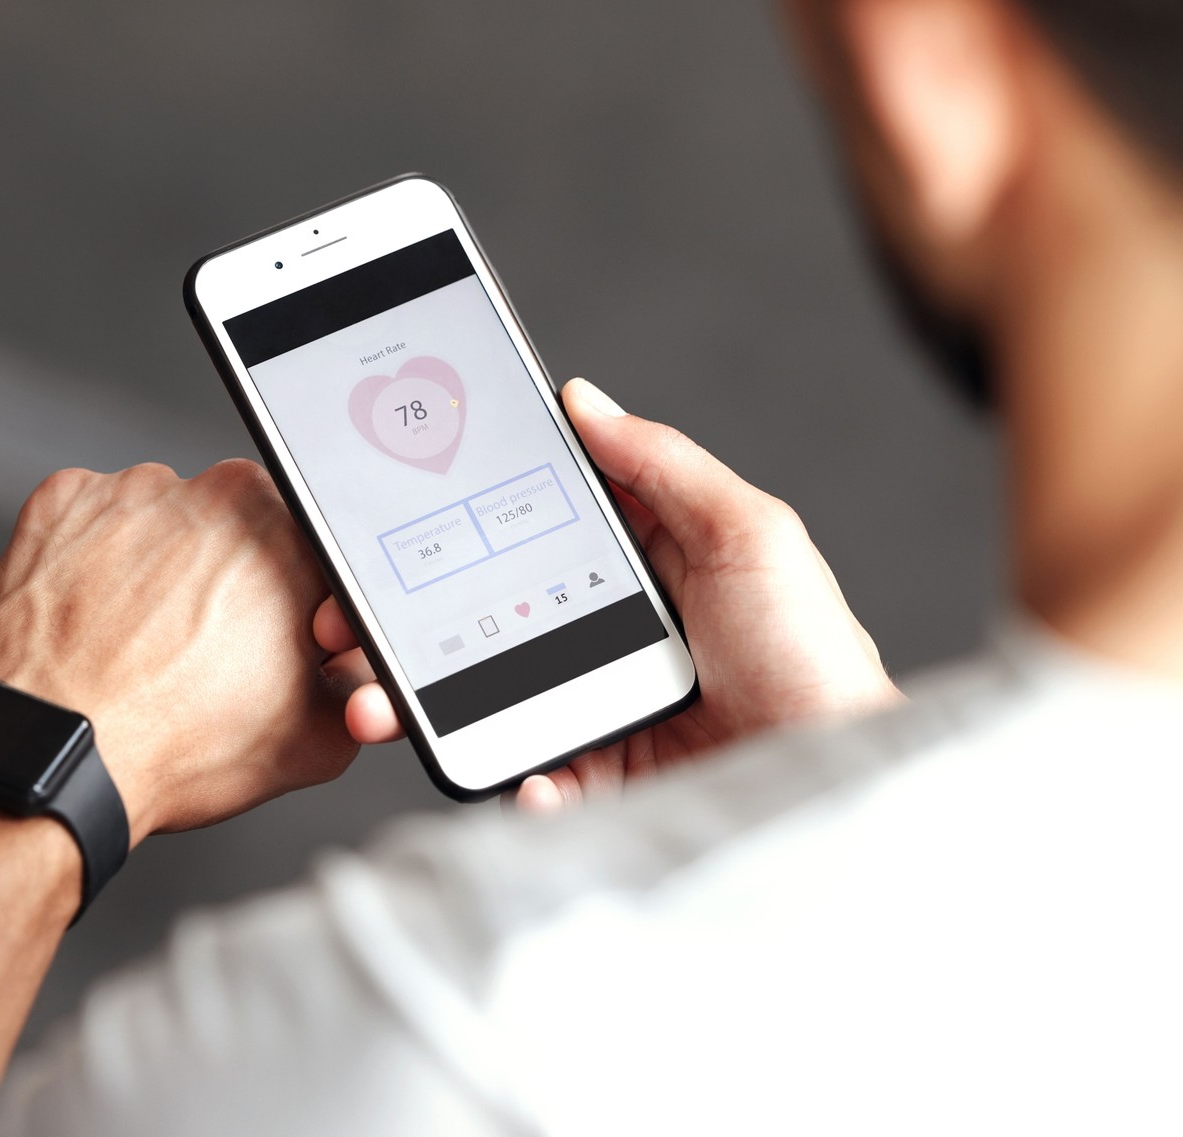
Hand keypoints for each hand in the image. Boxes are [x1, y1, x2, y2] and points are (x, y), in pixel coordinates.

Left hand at [0, 459, 363, 843]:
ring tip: (142, 644)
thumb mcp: (317, 741)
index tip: (281, 645)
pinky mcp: (62, 503)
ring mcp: (133, 493)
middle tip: (209, 653)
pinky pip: (93, 522)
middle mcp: (216, 496)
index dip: (302, 609)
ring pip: (164, 523)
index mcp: (293, 537)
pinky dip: (96, 562)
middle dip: (232, 584)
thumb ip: (360, 688)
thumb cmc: (171, 748)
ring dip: (162, 570)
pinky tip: (96, 619)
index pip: (315, 558)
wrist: (55, 759)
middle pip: (240, 532)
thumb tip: (359, 675)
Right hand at [316, 378, 899, 811]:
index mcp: (643, 562)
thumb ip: (665, 464)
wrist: (833, 784)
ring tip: (379, 703)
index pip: (532, 524)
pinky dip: (510, 781)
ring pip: (486, 694)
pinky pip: (529, 778)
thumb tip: (583, 398)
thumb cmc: (814, 656)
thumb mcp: (751, 534)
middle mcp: (609, 629)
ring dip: (423, 699)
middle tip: (349, 618)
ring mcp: (596, 704)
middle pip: (488, 612)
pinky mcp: (600, 776)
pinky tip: (516, 774)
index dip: (461, 517)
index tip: (396, 514)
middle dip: (409, 619)